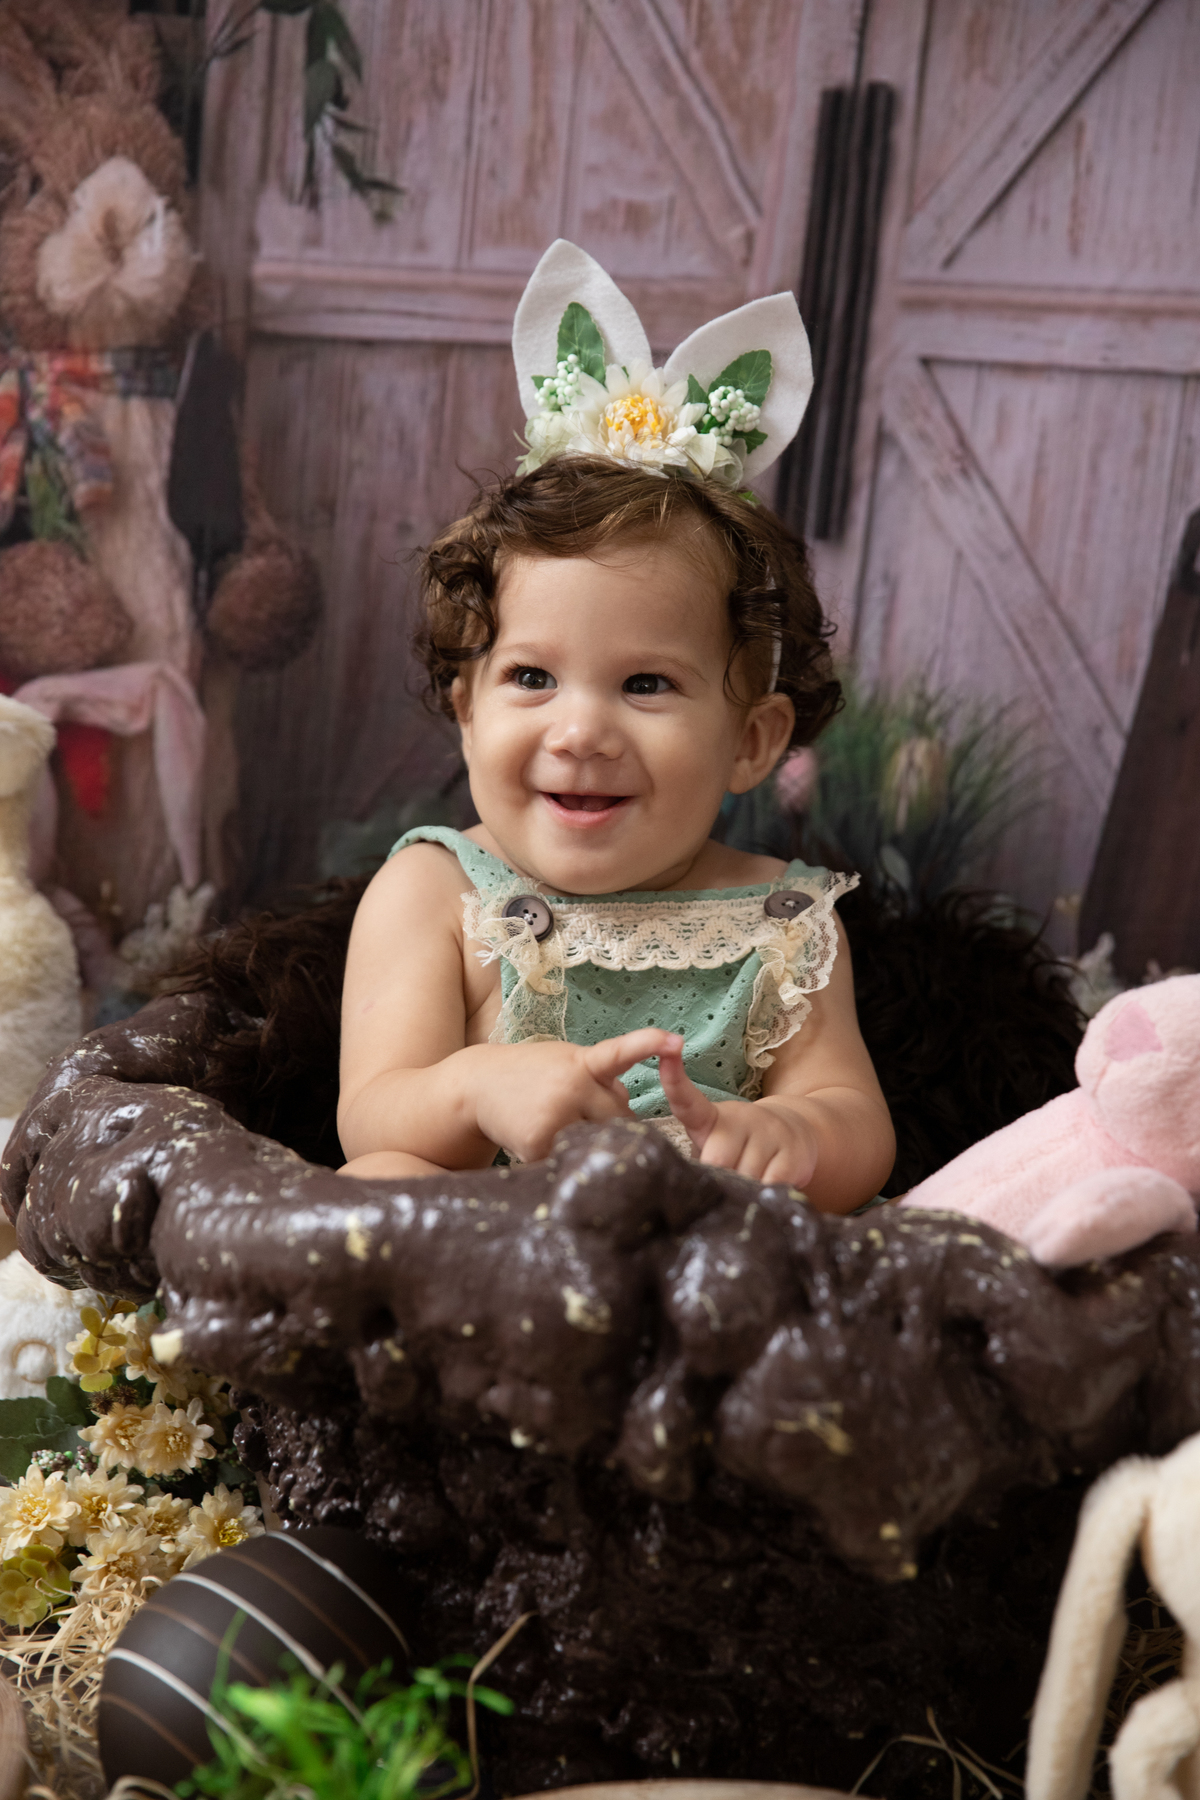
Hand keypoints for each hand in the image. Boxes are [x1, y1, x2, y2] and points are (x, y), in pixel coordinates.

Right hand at [472, 1029, 682, 1164]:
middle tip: (588, 1119)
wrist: (478, 1084)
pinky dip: (561, 1156)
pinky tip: (540, 1139)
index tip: (675, 1040)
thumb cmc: (533, 1072)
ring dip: (589, 1144)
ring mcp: (555, 1118)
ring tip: (557, 1124)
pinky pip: (568, 1161)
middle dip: (616, 1125)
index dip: (649, 1044)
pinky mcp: (538, 1145)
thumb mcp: (568, 1062)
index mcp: (582, 1063)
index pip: (620, 1053)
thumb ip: (602, 1082)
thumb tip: (627, 1117)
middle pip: (620, 1120)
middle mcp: (571, 1087)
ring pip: (597, 1145)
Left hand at [658, 1042, 818, 1186]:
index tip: (667, 1053)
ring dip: (744, 1191)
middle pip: (717, 1158)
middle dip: (718, 1179)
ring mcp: (770, 1133)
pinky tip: (767, 1184)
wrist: (794, 1135)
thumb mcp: (714, 1144)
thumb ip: (698, 1158)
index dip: (674, 1078)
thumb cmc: (739, 1146)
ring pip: (747, 1177)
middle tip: (724, 1182)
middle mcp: (741, 1118)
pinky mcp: (793, 1153)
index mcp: (712, 1117)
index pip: (688, 1099)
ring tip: (749, 1181)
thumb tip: (684, 1188)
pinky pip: (772, 1185)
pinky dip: (765, 1195)